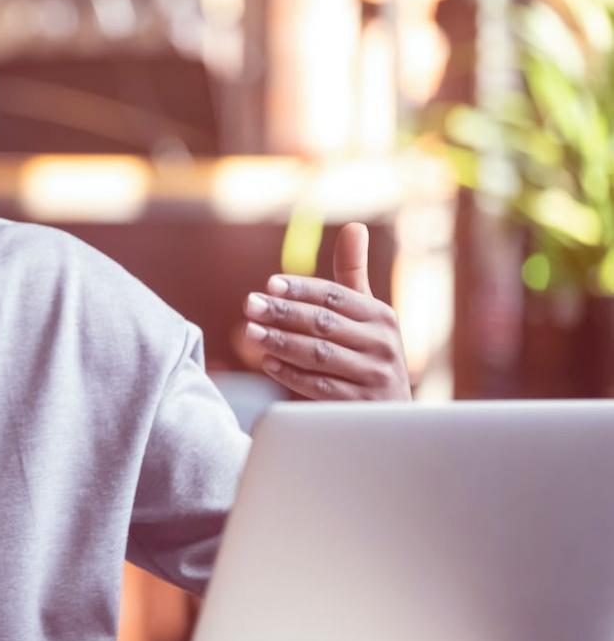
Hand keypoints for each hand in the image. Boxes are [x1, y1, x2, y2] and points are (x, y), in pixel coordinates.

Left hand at [241, 222, 410, 400]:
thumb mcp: (367, 314)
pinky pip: (320, 387)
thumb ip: (353, 274)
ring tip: (250, 332)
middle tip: (249, 304)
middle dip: (283, 313)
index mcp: (380, 316)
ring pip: (319, 355)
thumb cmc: (370, 354)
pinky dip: (291, 374)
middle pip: (324, 323)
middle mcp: (381, 343)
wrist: (390, 414)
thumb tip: (353, 226)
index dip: (302, 289)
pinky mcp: (360, 404)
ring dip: (281, 342)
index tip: (270, 284)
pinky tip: (266, 363)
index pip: (335, 297)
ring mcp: (373, 375)